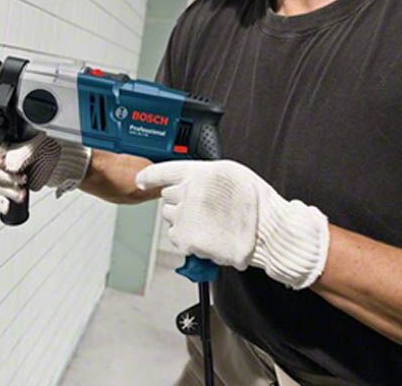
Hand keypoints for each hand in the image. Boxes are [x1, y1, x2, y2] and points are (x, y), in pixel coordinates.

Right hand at [0, 123, 91, 214]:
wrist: (69, 159)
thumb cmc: (59, 145)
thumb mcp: (43, 144)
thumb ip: (24, 152)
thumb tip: (9, 164)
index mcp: (6, 128)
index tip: (5, 163)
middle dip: (4, 176)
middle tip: (20, 180)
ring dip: (3, 189)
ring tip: (20, 193)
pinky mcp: (2, 176)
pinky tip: (6, 205)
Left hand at [136, 160, 329, 289]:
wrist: (269, 231)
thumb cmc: (256, 203)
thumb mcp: (230, 172)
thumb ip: (204, 174)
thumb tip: (189, 179)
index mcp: (199, 172)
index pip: (163, 171)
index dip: (149, 176)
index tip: (140, 180)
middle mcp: (189, 192)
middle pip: (168, 195)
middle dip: (181, 200)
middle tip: (204, 207)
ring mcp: (186, 216)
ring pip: (170, 216)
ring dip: (183, 219)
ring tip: (208, 222)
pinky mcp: (186, 238)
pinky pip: (175, 235)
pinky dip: (186, 237)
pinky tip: (205, 235)